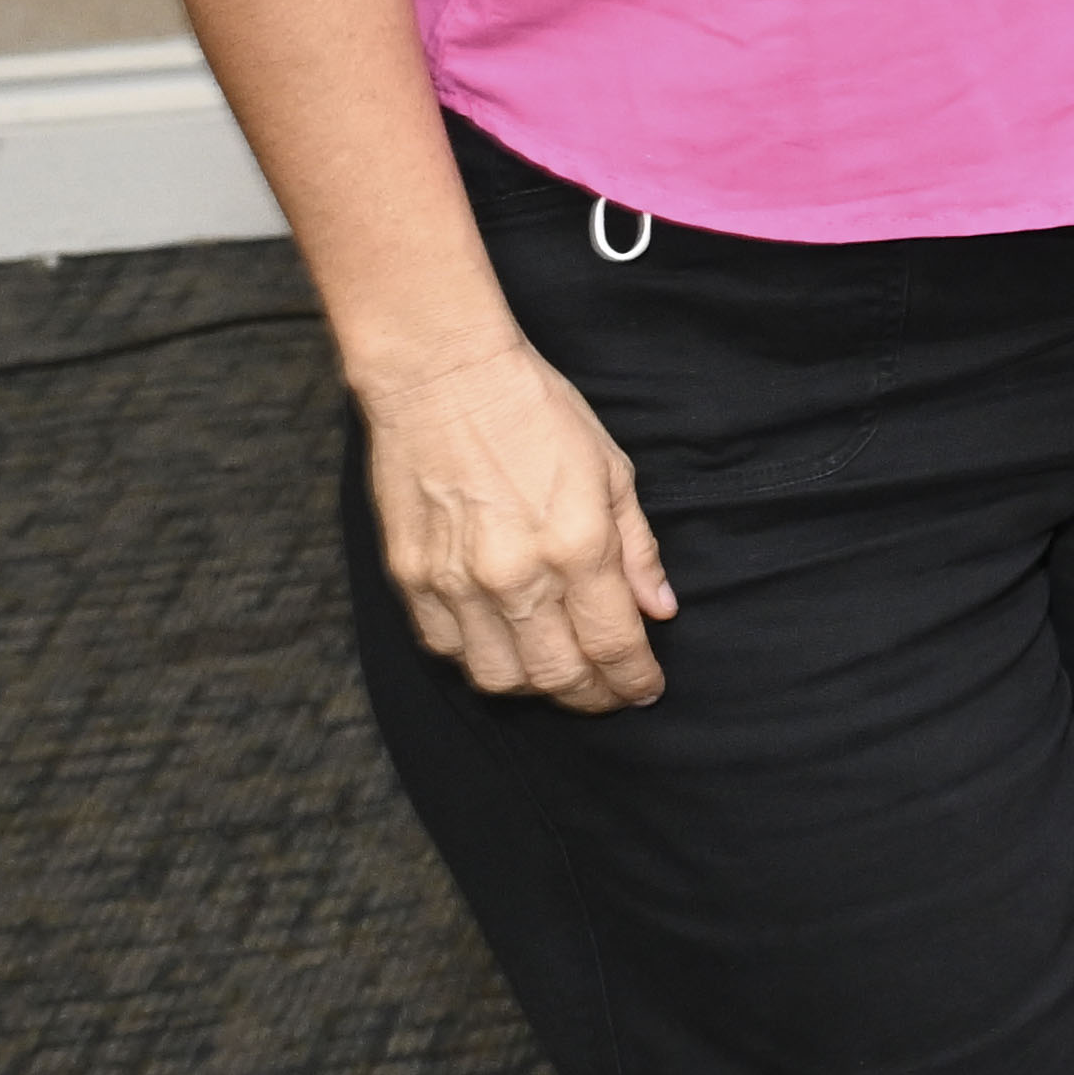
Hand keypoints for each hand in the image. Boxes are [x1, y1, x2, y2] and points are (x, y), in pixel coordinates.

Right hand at [359, 334, 679, 711]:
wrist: (441, 378)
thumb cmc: (536, 413)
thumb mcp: (612, 470)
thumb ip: (638, 549)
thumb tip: (661, 609)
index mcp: (577, 547)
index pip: (614, 646)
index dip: (634, 680)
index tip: (646, 689)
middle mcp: (516, 576)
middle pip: (558, 676)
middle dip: (593, 696)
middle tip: (610, 694)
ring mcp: (456, 582)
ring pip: (498, 677)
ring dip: (536, 688)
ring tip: (560, 674)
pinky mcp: (412, 579)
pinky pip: (447, 649)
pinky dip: (480, 660)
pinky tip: (504, 646)